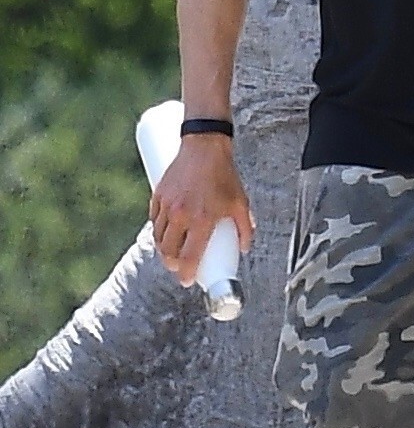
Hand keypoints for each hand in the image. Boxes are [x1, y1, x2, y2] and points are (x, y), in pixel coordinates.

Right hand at [150, 137, 254, 284]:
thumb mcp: (240, 203)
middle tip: (178, 267)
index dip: (187, 273)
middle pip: (168, 251)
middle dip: (172, 264)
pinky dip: (157, 230)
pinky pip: (153, 219)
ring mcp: (167, 205)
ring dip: (163, 249)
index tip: (187, 281)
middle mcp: (182, 215)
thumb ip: (245, 228)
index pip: (189, 256)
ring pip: (158, 236)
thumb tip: (244, 249)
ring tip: (171, 253)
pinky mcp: (158, 195)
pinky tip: (163, 233)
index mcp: (202, 220)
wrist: (204, 146)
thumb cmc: (225, 175)